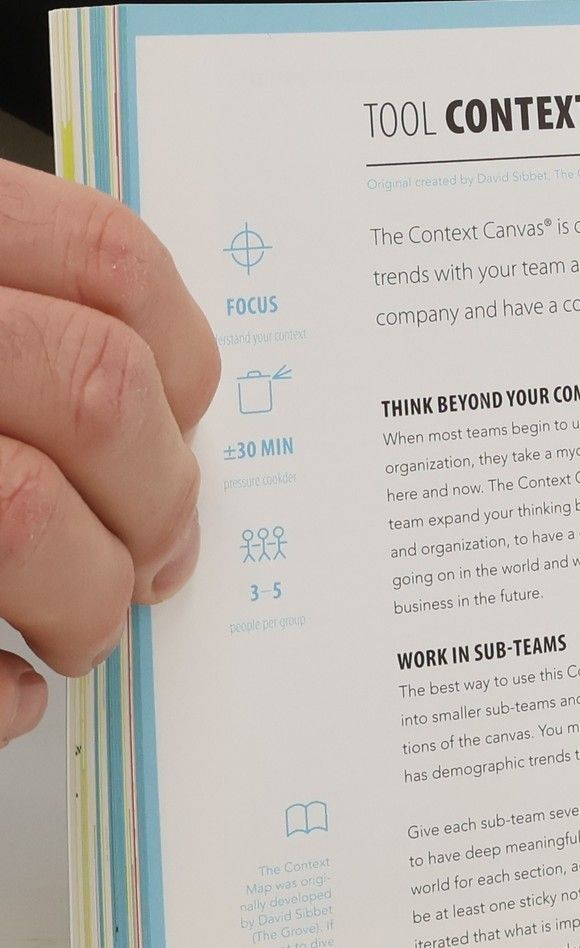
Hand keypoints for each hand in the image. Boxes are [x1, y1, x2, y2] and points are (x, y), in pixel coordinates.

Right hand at [0, 162, 218, 747]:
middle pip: (96, 388)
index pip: (108, 259)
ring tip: (79, 630)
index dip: (183, 355)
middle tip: (160, 557)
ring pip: (26, 518)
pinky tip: (0, 688)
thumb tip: (170, 406)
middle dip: (156, 496)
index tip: (192, 421)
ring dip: (85, 601)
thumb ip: (28, 321)